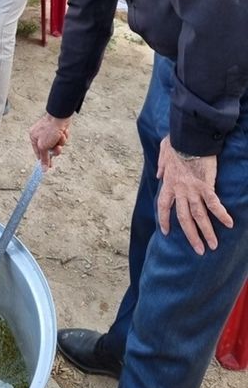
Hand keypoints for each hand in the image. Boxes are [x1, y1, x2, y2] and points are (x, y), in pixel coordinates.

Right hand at [29, 113, 70, 168]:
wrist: (60, 116)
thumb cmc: (49, 129)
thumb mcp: (44, 146)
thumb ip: (44, 158)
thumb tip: (43, 169)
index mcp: (34, 138)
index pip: (38, 153)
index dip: (45, 160)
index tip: (50, 166)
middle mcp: (41, 135)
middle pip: (49, 150)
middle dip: (55, 149)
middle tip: (58, 147)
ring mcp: (50, 132)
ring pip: (56, 145)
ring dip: (60, 143)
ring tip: (60, 136)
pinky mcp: (58, 130)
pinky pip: (61, 139)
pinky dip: (63, 137)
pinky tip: (63, 132)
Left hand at [156, 135, 232, 254]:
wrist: (189, 137)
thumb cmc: (178, 141)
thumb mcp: (163, 152)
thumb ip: (161, 165)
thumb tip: (158, 174)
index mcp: (168, 183)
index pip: (164, 206)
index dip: (164, 220)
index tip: (165, 232)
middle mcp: (180, 190)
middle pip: (184, 218)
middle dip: (191, 236)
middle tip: (198, 250)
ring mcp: (193, 190)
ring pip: (199, 216)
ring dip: (207, 232)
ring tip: (213, 246)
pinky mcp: (206, 186)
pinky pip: (214, 204)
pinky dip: (221, 214)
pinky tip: (229, 224)